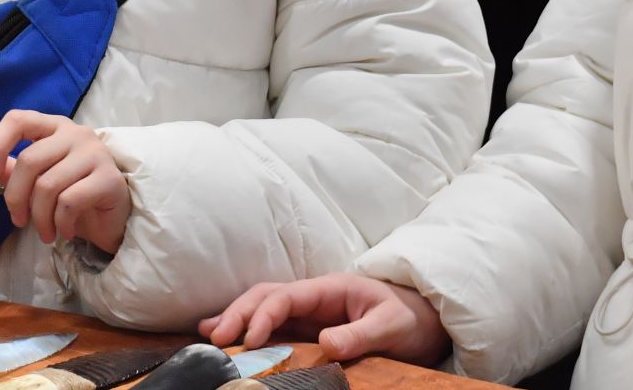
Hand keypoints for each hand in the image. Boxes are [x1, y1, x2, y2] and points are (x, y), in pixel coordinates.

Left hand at [0, 110, 129, 253]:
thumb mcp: (35, 181)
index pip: (18, 119)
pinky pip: (69, 202)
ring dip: (39, 218)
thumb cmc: (72, 192)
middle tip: (19, 221)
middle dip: (16, 198)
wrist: (113, 216)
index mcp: (53, 127)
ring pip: (48, 186)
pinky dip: (60, 223)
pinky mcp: (108, 178)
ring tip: (44, 233)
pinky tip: (63, 232)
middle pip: (30, 161)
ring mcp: (94, 154)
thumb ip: (6, 168)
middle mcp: (75, 133)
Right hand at [200, 274, 448, 364]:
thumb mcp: (391, 327)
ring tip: (208, 335)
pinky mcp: (309, 326)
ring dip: (237, 317)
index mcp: (330, 288)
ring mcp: (310, 311)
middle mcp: (314, 296)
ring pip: (264, 307)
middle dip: (239, 313)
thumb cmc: (410, 319)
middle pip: (266, 296)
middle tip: (216, 339)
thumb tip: (326, 344)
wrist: (424, 320)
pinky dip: (248, 327)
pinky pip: (273, 324)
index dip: (264, 314)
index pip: (286, 296)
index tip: (250, 339)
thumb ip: (360, 334)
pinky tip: (227, 336)